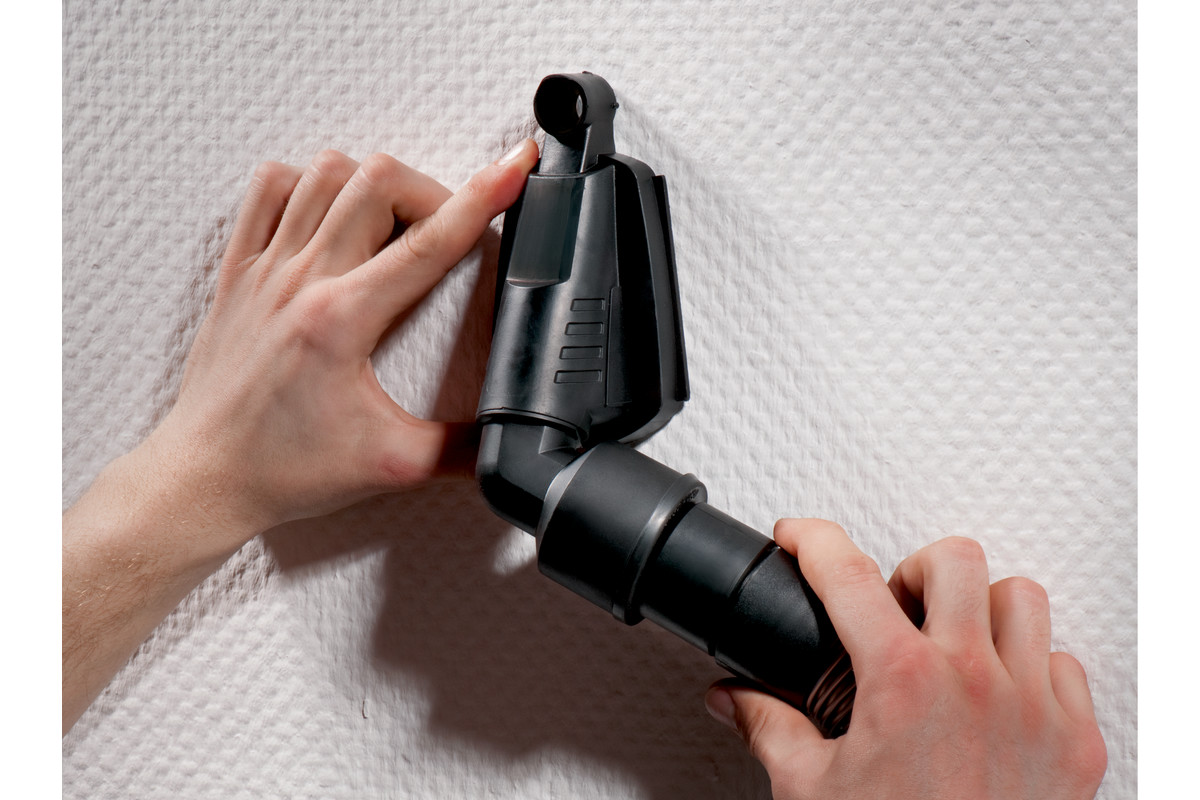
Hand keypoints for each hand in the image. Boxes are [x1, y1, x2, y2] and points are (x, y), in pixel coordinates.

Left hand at [140, 139, 539, 543]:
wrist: (206, 478)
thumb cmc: (282, 469)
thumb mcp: (392, 466)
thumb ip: (462, 450)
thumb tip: (509, 441)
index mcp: (341, 321)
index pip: (429, 243)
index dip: (482, 198)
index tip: (513, 169)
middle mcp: (300, 281)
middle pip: (377, 182)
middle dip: (431, 189)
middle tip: (448, 225)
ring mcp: (265, 269)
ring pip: (324, 172)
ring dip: (372, 181)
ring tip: (393, 218)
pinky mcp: (238, 271)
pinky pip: (268, 188)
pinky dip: (307, 183)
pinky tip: (327, 213)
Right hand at [704, 520, 1106, 798]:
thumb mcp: (809, 789)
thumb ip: (768, 727)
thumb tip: (732, 699)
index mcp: (902, 681)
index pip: (845, 572)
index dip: (812, 540)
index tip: (800, 538)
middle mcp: (974, 681)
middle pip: (955, 560)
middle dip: (914, 568)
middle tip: (893, 599)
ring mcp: (1034, 707)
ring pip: (1022, 599)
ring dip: (981, 607)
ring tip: (953, 636)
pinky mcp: (1076, 743)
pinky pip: (1065, 665)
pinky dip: (1033, 665)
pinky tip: (1003, 691)